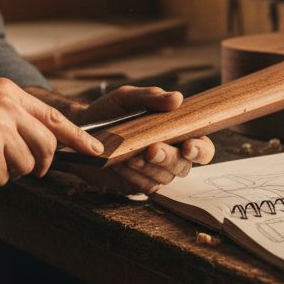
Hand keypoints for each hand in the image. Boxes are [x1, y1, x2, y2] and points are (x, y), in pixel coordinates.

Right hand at [0, 78, 102, 186]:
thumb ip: (13, 117)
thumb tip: (48, 144)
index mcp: (6, 91)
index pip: (53, 116)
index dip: (78, 137)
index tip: (96, 150)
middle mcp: (6, 104)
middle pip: (46, 146)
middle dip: (39, 165)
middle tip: (18, 169)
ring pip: (26, 165)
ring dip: (5, 172)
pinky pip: (1, 178)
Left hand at [65, 85, 214, 194]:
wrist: (80, 129)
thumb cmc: (110, 112)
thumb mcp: (128, 97)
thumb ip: (152, 97)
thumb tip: (177, 98)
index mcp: (177, 133)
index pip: (202, 147)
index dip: (201, 149)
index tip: (188, 146)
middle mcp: (170, 154)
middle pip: (183, 166)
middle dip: (168, 159)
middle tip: (151, 150)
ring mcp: (154, 172)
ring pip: (163, 178)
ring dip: (147, 168)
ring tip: (129, 156)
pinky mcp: (137, 184)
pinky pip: (143, 186)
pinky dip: (133, 176)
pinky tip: (121, 165)